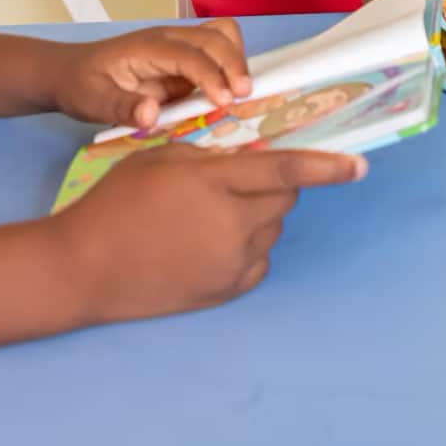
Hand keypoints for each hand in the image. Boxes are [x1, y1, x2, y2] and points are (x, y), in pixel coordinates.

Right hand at [54, 144, 365, 323]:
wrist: (84, 267)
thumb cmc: (116, 202)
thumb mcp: (160, 157)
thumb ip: (209, 155)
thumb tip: (243, 160)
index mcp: (215, 182)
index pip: (286, 170)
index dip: (327, 167)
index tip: (361, 166)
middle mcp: (233, 223)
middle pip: (284, 198)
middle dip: (275, 184)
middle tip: (240, 181)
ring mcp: (232, 261)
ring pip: (271, 228)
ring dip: (256, 215)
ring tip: (208, 216)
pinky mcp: (226, 290)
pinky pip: (258, 260)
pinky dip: (246, 246)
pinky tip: (210, 243)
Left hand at [55, 19, 251, 128]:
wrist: (69, 74)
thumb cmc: (80, 85)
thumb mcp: (92, 101)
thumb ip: (121, 107)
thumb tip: (152, 115)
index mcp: (149, 47)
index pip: (190, 53)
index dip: (211, 74)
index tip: (225, 100)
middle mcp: (170, 41)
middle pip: (215, 36)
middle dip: (234, 63)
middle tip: (243, 97)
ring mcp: (180, 50)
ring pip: (222, 37)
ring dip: (237, 61)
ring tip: (241, 94)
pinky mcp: (185, 64)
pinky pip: (217, 58)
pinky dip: (231, 71)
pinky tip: (231, 97)